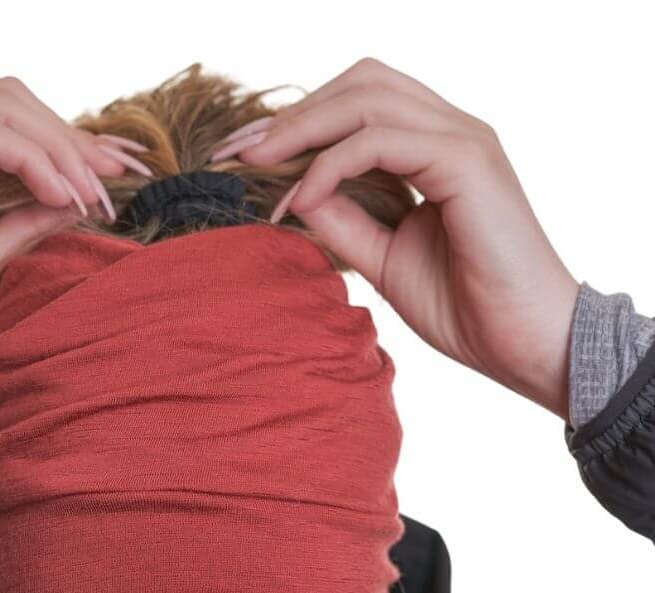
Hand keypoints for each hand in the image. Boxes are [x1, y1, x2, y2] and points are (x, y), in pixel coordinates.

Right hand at [0, 76, 141, 419]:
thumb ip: (22, 223)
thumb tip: (73, 202)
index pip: (15, 127)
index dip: (71, 146)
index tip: (119, 177)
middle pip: (16, 103)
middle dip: (75, 138)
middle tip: (119, 177)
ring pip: (5, 108)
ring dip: (61, 148)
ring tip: (94, 195)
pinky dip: (33, 159)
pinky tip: (61, 195)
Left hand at [215, 57, 580, 421]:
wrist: (521, 342)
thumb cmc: (464, 305)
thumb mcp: (382, 257)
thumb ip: (343, 218)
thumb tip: (294, 192)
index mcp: (435, 148)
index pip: (360, 104)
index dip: (299, 123)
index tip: (245, 156)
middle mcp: (451, 131)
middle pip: (360, 83)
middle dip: (292, 113)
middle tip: (238, 151)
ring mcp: (463, 140)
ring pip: (368, 98)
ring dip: (302, 128)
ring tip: (257, 163)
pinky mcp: (467, 161)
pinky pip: (380, 141)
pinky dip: (331, 164)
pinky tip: (301, 198)